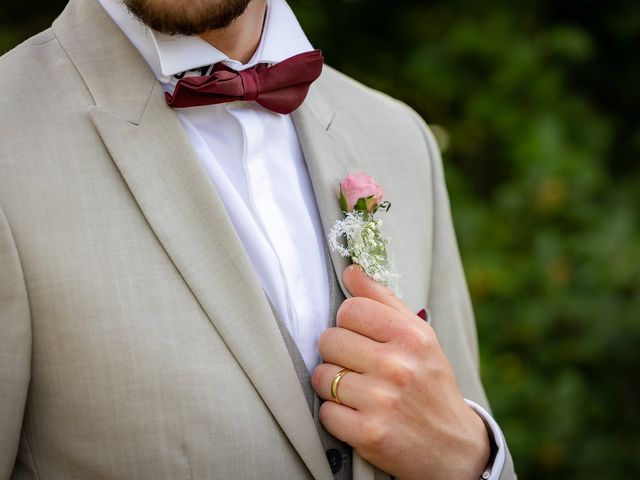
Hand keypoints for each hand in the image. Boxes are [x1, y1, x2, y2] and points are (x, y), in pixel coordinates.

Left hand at [311, 265, 489, 479]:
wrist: (453, 447)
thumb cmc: (430, 383)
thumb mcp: (419, 336)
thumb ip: (383, 299)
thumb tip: (350, 270)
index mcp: (412, 336)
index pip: (349, 309)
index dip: (349, 323)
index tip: (361, 337)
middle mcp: (398, 366)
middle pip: (329, 340)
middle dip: (338, 353)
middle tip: (359, 366)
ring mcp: (382, 402)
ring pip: (321, 375)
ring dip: (333, 384)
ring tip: (359, 392)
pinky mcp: (369, 434)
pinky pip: (325, 412)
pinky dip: (336, 415)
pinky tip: (358, 414)